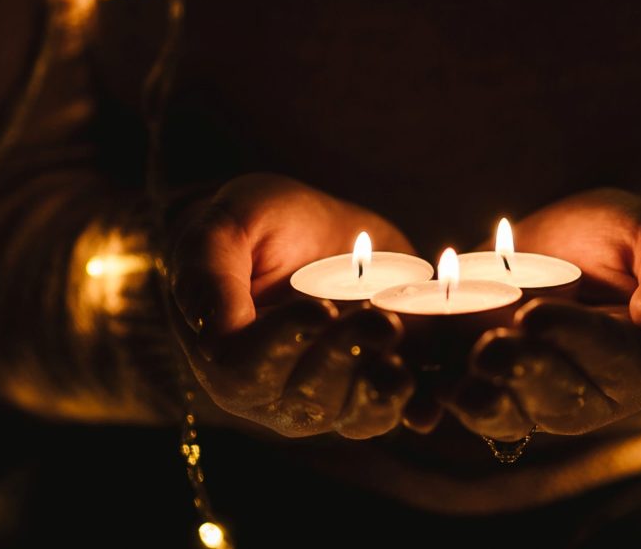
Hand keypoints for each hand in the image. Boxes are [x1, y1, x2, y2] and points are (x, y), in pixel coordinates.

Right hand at [169, 173, 415, 438]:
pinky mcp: (371, 389)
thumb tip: (211, 329)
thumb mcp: (226, 226)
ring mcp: (324, 398)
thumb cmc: (252, 225)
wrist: (304, 229)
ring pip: (354, 414)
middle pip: (307, 398)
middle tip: (379, 318)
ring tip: (403, 340)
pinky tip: (431, 397)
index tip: (321, 309)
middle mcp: (271, 393)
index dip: (284, 344)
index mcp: (223, 355)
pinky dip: (415, 406)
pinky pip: (391, 412)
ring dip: (383, 386)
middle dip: (346, 357)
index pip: (246, 370)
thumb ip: (208, 272)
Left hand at [448, 188, 640, 439]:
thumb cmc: (627, 240)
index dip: (571, 338)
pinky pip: (466, 404)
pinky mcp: (489, 386)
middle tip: (488, 347)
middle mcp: (590, 392)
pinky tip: (419, 399)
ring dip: (480, 401)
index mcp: (639, 359)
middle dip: (520, 372)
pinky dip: (441, 404)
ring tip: (454, 385)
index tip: (535, 315)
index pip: (611, 358)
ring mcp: (536, 396)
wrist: (571, 243)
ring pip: (510, 411)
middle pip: (557, 394)